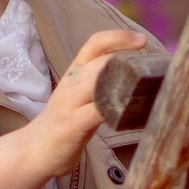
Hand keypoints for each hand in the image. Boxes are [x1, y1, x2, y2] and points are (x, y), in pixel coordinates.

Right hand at [30, 24, 145, 177]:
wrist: (33, 150)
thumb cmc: (64, 123)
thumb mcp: (82, 96)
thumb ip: (102, 83)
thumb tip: (138, 76)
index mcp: (75, 73)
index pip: (95, 44)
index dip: (118, 37)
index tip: (142, 40)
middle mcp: (72, 83)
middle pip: (101, 60)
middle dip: (130, 60)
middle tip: (155, 66)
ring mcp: (70, 103)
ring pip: (99, 81)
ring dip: (126, 80)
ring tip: (149, 83)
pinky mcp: (72, 124)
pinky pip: (96, 111)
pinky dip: (115, 108)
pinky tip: (132, 111)